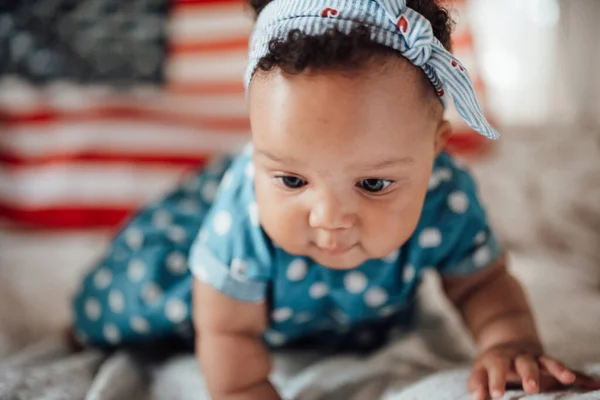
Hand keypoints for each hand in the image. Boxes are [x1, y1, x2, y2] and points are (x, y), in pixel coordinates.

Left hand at [468, 341, 599, 398]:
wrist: (507, 346)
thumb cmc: (491, 367)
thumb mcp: (480, 373)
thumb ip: (478, 386)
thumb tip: (477, 398)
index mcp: (498, 360)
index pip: (495, 370)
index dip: (494, 382)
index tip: (494, 395)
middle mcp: (518, 358)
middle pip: (524, 363)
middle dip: (529, 374)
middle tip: (531, 387)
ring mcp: (537, 359)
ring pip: (547, 361)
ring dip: (558, 369)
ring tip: (568, 379)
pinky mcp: (551, 364)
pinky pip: (568, 369)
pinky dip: (580, 376)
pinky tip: (594, 384)